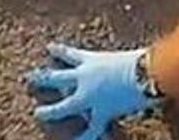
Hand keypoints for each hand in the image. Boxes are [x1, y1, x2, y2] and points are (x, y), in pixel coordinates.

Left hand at [27, 44, 159, 139]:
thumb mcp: (129, 55)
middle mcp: (85, 77)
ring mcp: (89, 96)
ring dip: (50, 111)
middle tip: (31, 77)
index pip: (70, 54)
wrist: (147, 72)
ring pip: (65, 106)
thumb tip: (141, 58)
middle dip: (43, 78)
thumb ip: (126, 59)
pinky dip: (86, 137)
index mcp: (92, 60)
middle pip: (57, 77)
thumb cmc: (144, 58)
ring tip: (38, 113)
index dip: (59, 51)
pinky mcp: (101, 112)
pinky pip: (92, 128)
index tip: (49, 48)